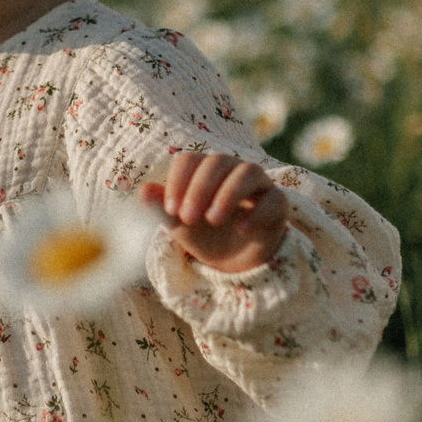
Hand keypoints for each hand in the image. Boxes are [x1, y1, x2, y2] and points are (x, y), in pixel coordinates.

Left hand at [142, 153, 288, 274]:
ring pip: (248, 172)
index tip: (170, 210)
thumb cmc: (204, 234)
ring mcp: (258, 184)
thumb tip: (142, 191)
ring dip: (228, 194)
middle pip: (217, 162)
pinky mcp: (278, 204)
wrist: (234, 262)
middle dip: (200, 189)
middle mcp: (232, 170)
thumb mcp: (179, 225)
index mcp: (204, 170)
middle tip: (189, 218)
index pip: (189, 160)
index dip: (178, 182)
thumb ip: (161, 207)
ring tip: (213, 219)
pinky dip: (257, 212)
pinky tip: (241, 228)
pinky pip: (273, 199)